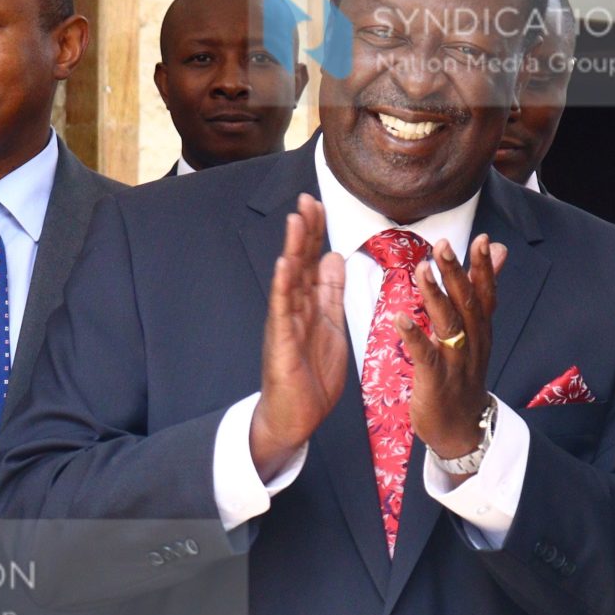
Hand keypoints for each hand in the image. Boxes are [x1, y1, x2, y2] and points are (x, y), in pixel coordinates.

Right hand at [249, 195, 348, 479]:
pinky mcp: (280, 342)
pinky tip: (283, 264)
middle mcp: (293, 308)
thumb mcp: (331, 324)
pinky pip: (282, 310)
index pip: (312, 260)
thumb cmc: (310, 373)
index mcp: (308, 303)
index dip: (316, 232)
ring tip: (296, 220)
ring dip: (293, 249)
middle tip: (307, 199)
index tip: (318, 203)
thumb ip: (331, 292)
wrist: (296, 415)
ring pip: (289, 280)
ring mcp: (285, 323)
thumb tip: (334, 257)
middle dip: (305, 231)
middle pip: (300, 262)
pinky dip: (282, 286)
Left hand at [400, 234, 505, 461]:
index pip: (486, 293)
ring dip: (435, 296)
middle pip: (468, 303)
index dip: (484, 267)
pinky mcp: (436, 381)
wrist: (462, 429)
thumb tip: (499, 250)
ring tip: (422, 270)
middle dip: (456, 273)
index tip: (481, 238)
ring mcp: (456, 362)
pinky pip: (425, 356)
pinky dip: (414, 336)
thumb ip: (483, 290)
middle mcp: (473, 343)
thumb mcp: (478, 333)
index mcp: (481, 330)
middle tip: (444, 245)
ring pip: (449, 325)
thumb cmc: (464, 376)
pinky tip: (400, 318)